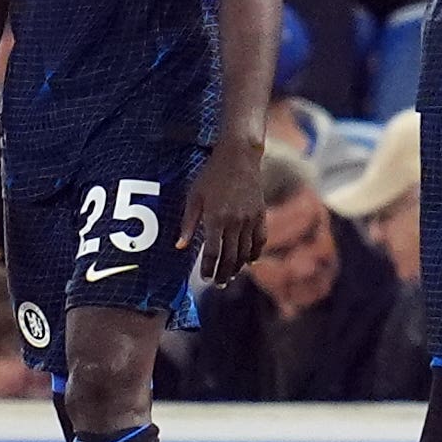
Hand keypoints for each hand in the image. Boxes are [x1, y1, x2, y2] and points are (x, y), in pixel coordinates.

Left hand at [177, 145, 265, 278]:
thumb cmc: (212, 175)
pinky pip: (260, 239)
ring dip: (238, 266)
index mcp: (216, 218)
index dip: (209, 268)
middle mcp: (235, 222)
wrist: (240, 157)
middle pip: (230, 256)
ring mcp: (250, 219)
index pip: (212, 252)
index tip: (205, 278)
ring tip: (232, 276)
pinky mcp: (261, 214)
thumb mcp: (194, 197)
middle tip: (219, 284)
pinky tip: (251, 261)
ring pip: (246, 251)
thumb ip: (188, 223)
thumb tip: (180, 246)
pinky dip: (256, 252)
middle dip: (224, 273)